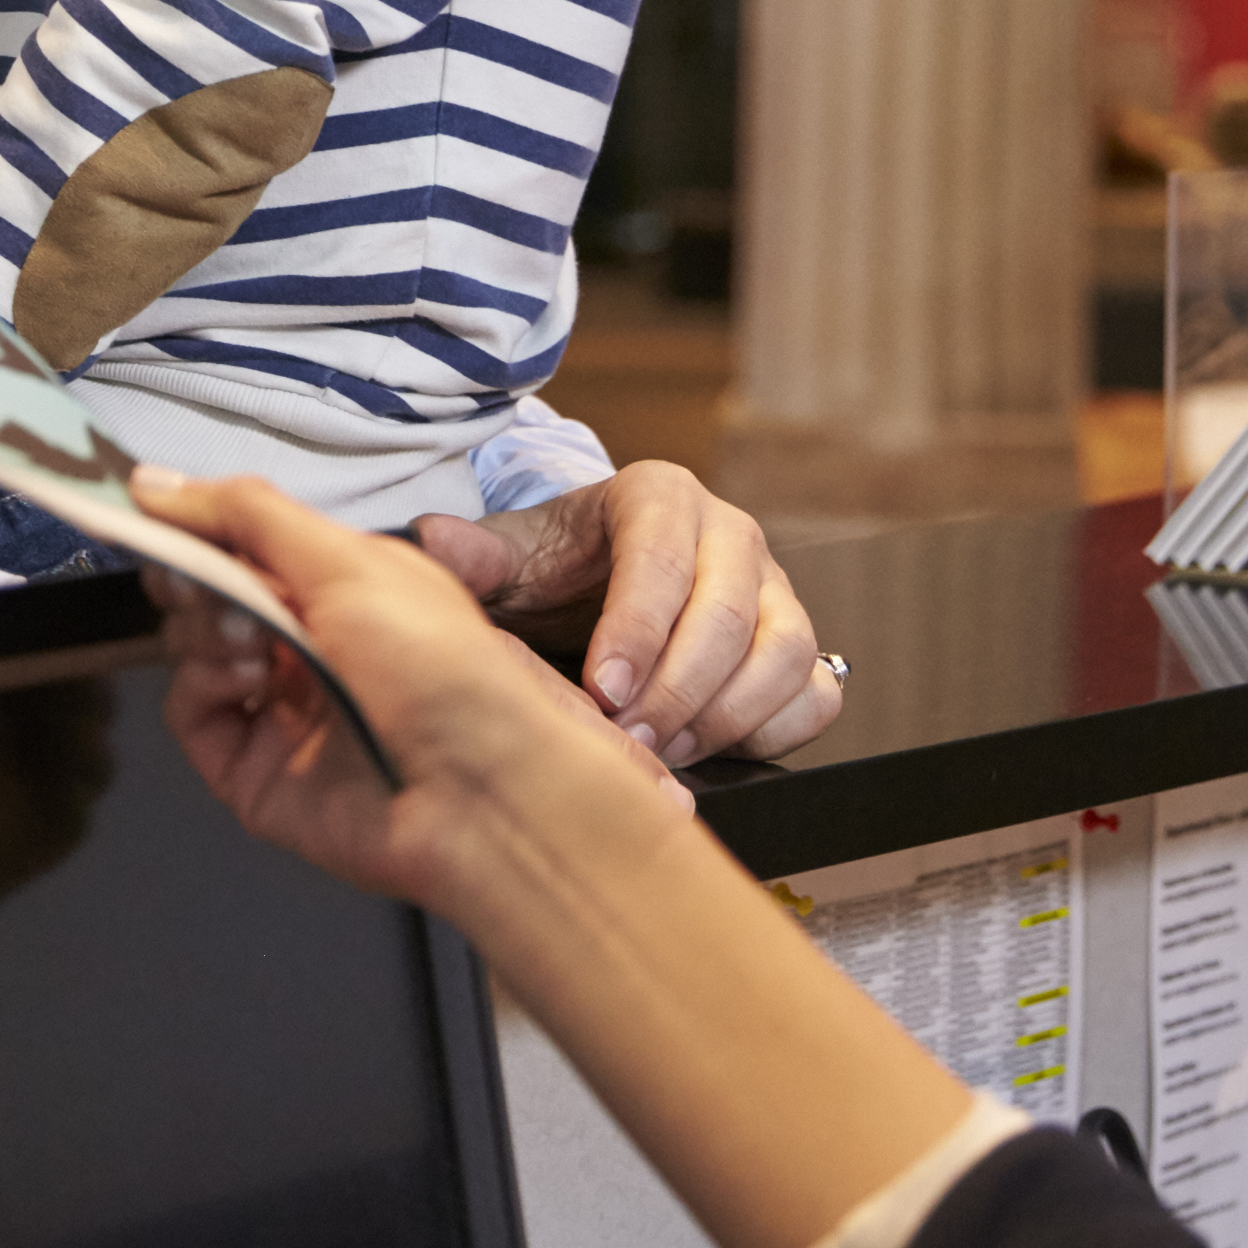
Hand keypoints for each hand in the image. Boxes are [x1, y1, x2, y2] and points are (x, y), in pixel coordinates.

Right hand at [134, 468, 689, 922]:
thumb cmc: (433, 660)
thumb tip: (150, 480)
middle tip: (192, 568)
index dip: (201, 522)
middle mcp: (305, 644)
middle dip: (195, 570)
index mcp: (341, 589)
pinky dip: (203, 681)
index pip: (247, 543)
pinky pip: (192, 710)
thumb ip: (249, 515)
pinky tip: (244, 675)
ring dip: (206, 624)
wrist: (474, 791)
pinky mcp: (249, 769)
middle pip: (211, 592)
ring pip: (193, 645)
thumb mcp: (350, 561)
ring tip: (249, 636)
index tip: (149, 501)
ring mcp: (274, 708)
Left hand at [413, 463, 841, 765]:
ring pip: (785, 654)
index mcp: (658, 497)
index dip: (637, 630)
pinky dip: (772, 730)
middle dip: (676, 689)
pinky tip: (707, 748)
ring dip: (723, 716)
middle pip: (730, 613)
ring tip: (658, 750)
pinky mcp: (800, 644)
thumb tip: (432, 540)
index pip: (663, 558)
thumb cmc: (550, 573)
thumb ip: (472, 554)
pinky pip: (815, 693)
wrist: (591, 590)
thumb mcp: (506, 557)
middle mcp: (730, 534)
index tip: (601, 691)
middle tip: (624, 739)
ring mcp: (776, 591)